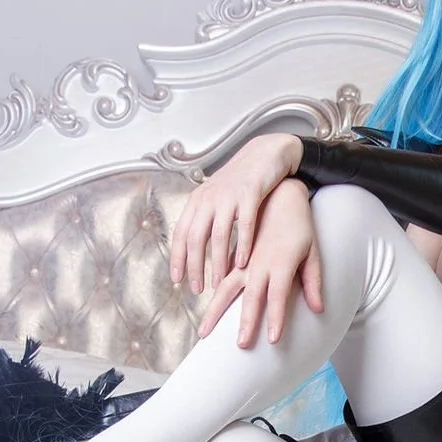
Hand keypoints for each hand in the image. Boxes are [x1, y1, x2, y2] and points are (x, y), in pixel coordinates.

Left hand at [169, 133, 303, 293]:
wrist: (264, 154)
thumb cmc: (241, 181)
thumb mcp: (216, 198)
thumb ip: (205, 219)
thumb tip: (195, 247)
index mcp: (198, 201)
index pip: (180, 233)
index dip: (177, 258)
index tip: (177, 279)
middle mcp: (209, 198)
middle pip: (195, 237)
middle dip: (194, 266)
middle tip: (196, 288)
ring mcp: (229, 196)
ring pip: (218, 234)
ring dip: (216, 261)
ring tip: (218, 281)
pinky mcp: (250, 194)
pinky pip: (245, 225)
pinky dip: (243, 245)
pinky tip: (242, 263)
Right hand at [195, 176, 322, 347]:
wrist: (279, 196)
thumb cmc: (300, 227)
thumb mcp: (312, 252)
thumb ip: (313, 282)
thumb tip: (320, 309)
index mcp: (281, 264)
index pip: (279, 297)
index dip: (276, 319)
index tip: (273, 340)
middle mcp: (259, 264)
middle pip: (251, 298)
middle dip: (246, 323)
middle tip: (240, 345)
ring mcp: (243, 261)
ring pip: (226, 290)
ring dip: (215, 312)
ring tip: (204, 333)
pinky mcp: (235, 257)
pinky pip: (220, 278)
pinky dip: (211, 296)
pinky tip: (205, 311)